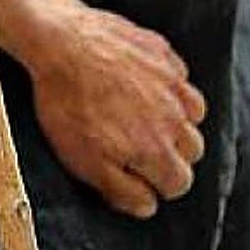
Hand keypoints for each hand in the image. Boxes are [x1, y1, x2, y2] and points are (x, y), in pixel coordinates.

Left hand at [8, 0, 209, 218]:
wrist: (57, 42)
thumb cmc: (66, 105)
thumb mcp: (83, 161)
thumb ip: (122, 191)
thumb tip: (149, 207)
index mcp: (158, 149)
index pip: (179, 184)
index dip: (157, 185)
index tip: (135, 174)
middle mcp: (176, 118)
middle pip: (192, 151)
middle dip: (169, 154)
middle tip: (134, 145)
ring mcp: (173, 83)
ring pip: (193, 115)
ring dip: (173, 121)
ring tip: (139, 117)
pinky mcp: (164, 54)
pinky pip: (180, 79)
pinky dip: (168, 88)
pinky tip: (138, 86)